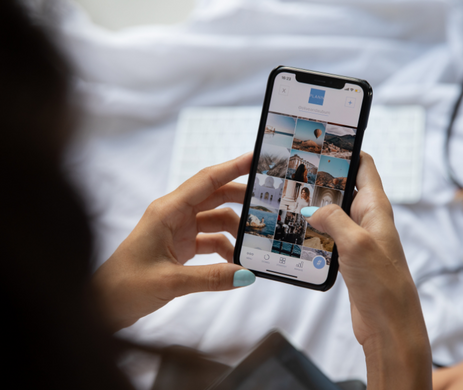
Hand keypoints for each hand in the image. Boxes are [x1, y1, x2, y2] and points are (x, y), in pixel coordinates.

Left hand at [92, 153, 255, 330]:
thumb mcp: (171, 282)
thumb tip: (247, 274)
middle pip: (215, 196)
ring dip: (235, 231)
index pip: (206, 181)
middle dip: (241, 199)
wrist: (103, 305)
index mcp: (167, 211)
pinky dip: (225, 249)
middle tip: (268, 203)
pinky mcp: (179, 246)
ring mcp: (177, 230)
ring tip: (253, 246)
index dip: (232, 167)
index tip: (256, 158)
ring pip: (215, 220)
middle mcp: (173, 215)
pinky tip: (235, 264)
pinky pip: (210, 240)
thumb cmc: (125, 286)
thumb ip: (211, 278)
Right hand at [302, 152, 431, 389]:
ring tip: (289, 199)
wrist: (389, 324)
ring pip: (334, 212)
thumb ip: (334, 219)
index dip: (346, 150)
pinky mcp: (349, 257)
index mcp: (377, 207)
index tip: (322, 141)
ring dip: (315, 207)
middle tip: (294, 172)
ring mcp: (359, 238)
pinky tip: (297, 231)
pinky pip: (329, 235)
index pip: (364, 166)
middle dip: (322, 180)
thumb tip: (312, 208)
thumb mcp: (357, 244)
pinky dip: (314, 231)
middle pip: (344, 187)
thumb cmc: (383, 284)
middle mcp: (369, 218)